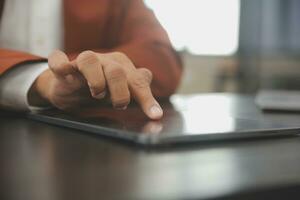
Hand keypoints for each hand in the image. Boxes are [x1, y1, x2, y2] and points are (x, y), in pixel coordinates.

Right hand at [31, 50, 162, 119]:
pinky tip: (65, 75)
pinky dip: (60, 65)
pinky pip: (58, 60)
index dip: (147, 99)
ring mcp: (82, 62)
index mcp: (121, 67)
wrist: (68, 87)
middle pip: (117, 71)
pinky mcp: (63, 67)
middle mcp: (104, 61)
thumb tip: (152, 90)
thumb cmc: (98, 89)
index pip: (138, 81)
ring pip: (90, 61)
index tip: (155, 115)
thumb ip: (137, 90)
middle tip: (119, 106)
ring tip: (97, 93)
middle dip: (120, 91)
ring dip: (95, 80)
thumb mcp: (120, 92)